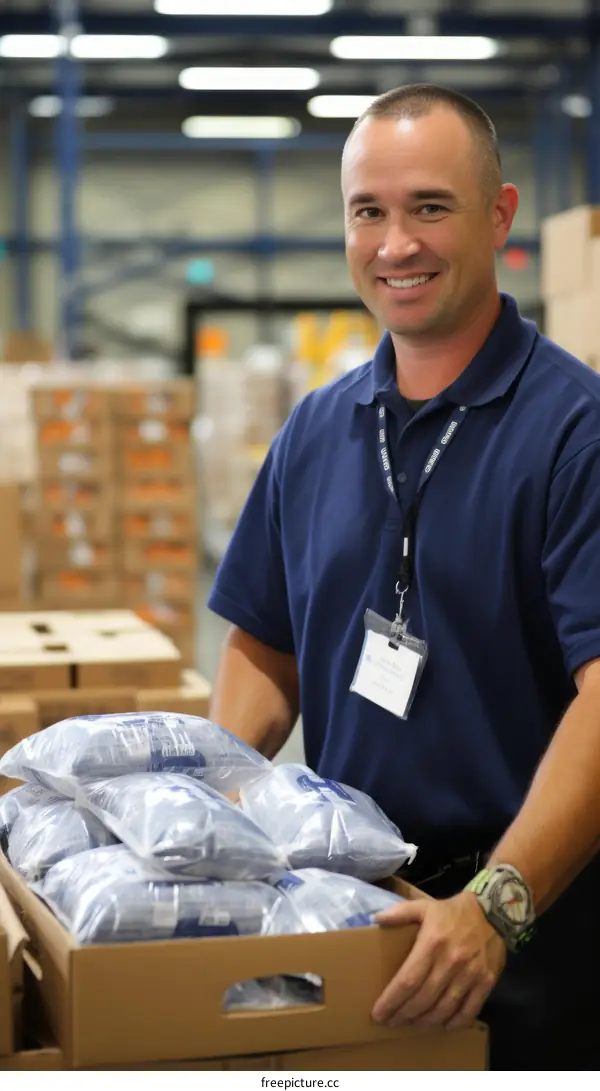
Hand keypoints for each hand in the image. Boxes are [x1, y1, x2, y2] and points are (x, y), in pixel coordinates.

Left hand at [371, 891, 506, 1029]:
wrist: (493, 911)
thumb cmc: (453, 912)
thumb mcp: (424, 906)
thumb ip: (400, 913)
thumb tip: (376, 919)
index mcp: (431, 943)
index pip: (408, 980)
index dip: (392, 1000)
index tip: (378, 1013)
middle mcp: (450, 962)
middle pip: (423, 998)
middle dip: (404, 1014)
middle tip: (391, 1022)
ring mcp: (470, 974)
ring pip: (444, 1008)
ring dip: (426, 1020)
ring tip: (412, 1024)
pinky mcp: (486, 982)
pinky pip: (470, 1009)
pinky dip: (456, 1022)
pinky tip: (444, 1026)